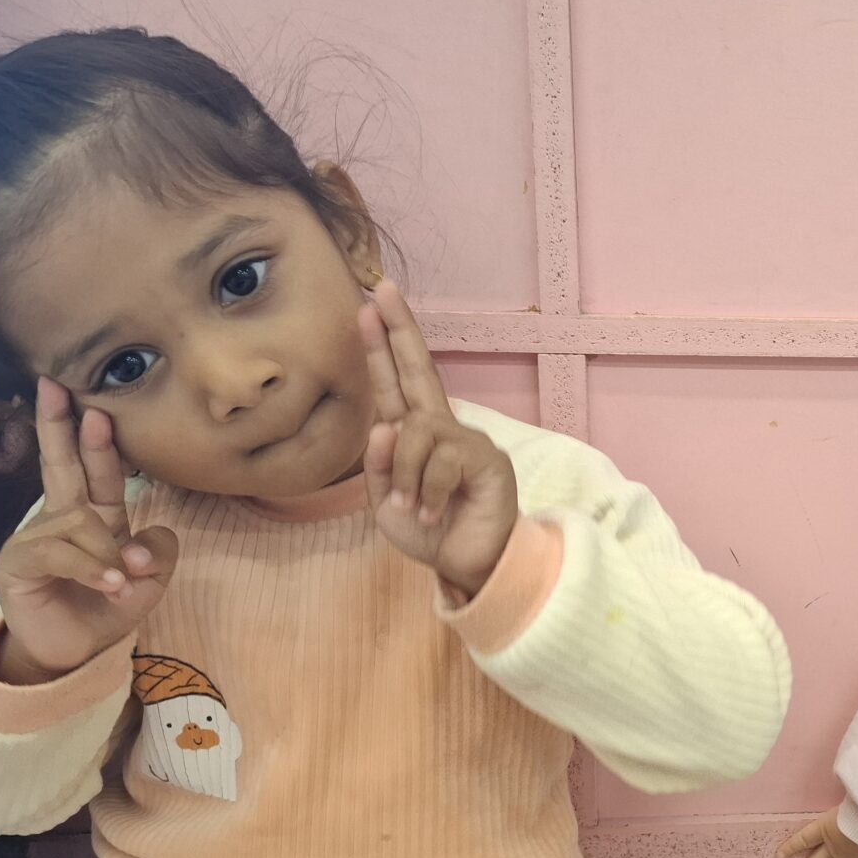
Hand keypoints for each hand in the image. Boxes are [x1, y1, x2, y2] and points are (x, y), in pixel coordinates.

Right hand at [0, 380, 177, 683]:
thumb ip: (159, 555)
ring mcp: (33, 538)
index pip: (92, 469)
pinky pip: (59, 552)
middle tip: (58, 389)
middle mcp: (59, 519)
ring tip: (122, 582)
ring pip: (80, 522)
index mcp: (92, 516)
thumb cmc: (107, 610)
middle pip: (59, 466)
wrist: (74, 654)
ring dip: (108, 552)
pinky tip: (109, 585)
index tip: (92, 401)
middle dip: (58, 425)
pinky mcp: (17, 563)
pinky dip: (90, 568)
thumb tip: (153, 535)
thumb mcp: (148, 583)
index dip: (92, 438)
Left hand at [359, 279, 518, 598]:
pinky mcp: (486, 458)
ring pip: (416, 431)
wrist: (468, 565)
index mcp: (411, 435)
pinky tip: (434, 512)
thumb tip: (386, 425)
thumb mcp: (385, 502)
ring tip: (415, 508)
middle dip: (399, 330)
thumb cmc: (429, 532)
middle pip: (419, 369)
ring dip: (406, 475)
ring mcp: (466, 440)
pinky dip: (428, 492)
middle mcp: (440, 428)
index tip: (370, 305)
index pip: (394, 382)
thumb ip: (379, 464)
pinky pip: (441, 461)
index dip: (381, 345)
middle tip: (384, 291)